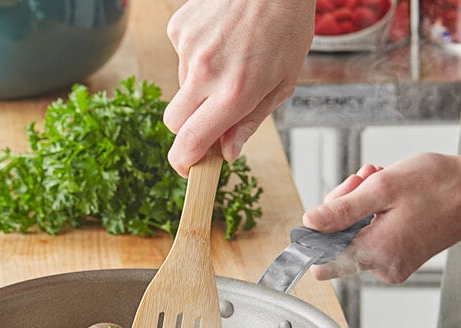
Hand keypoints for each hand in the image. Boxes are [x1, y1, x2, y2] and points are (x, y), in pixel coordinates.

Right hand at [164, 0, 314, 175]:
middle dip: (188, 130)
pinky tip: (220, 41)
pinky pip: (181, 59)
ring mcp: (188, 48)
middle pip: (174, 124)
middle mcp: (205, 72)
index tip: (188, 167)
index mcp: (234, 93)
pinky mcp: (178, 28)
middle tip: (211, 120)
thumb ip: (251, 121)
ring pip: (181, 90)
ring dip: (199, 89)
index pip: (190, 143)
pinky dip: (197, 59)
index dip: (184, 162)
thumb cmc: (287, 27)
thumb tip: (227, 152)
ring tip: (229, 62)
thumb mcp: (282, 83)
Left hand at [302, 153, 460, 282]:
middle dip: (343, 208)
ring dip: (359, 206)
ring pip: (354, 237)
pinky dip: (373, 215)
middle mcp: (383, 266)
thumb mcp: (383, 188)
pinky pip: (371, 237)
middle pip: (337, 244)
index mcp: (376, 252)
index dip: (315, 238)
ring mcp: (393, 264)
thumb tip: (311, 222)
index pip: (323, 264)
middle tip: (361, 182)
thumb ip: (341, 209)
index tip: (321, 215)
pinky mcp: (401, 258)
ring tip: (379, 183)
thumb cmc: (441, 185)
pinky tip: (388, 197)